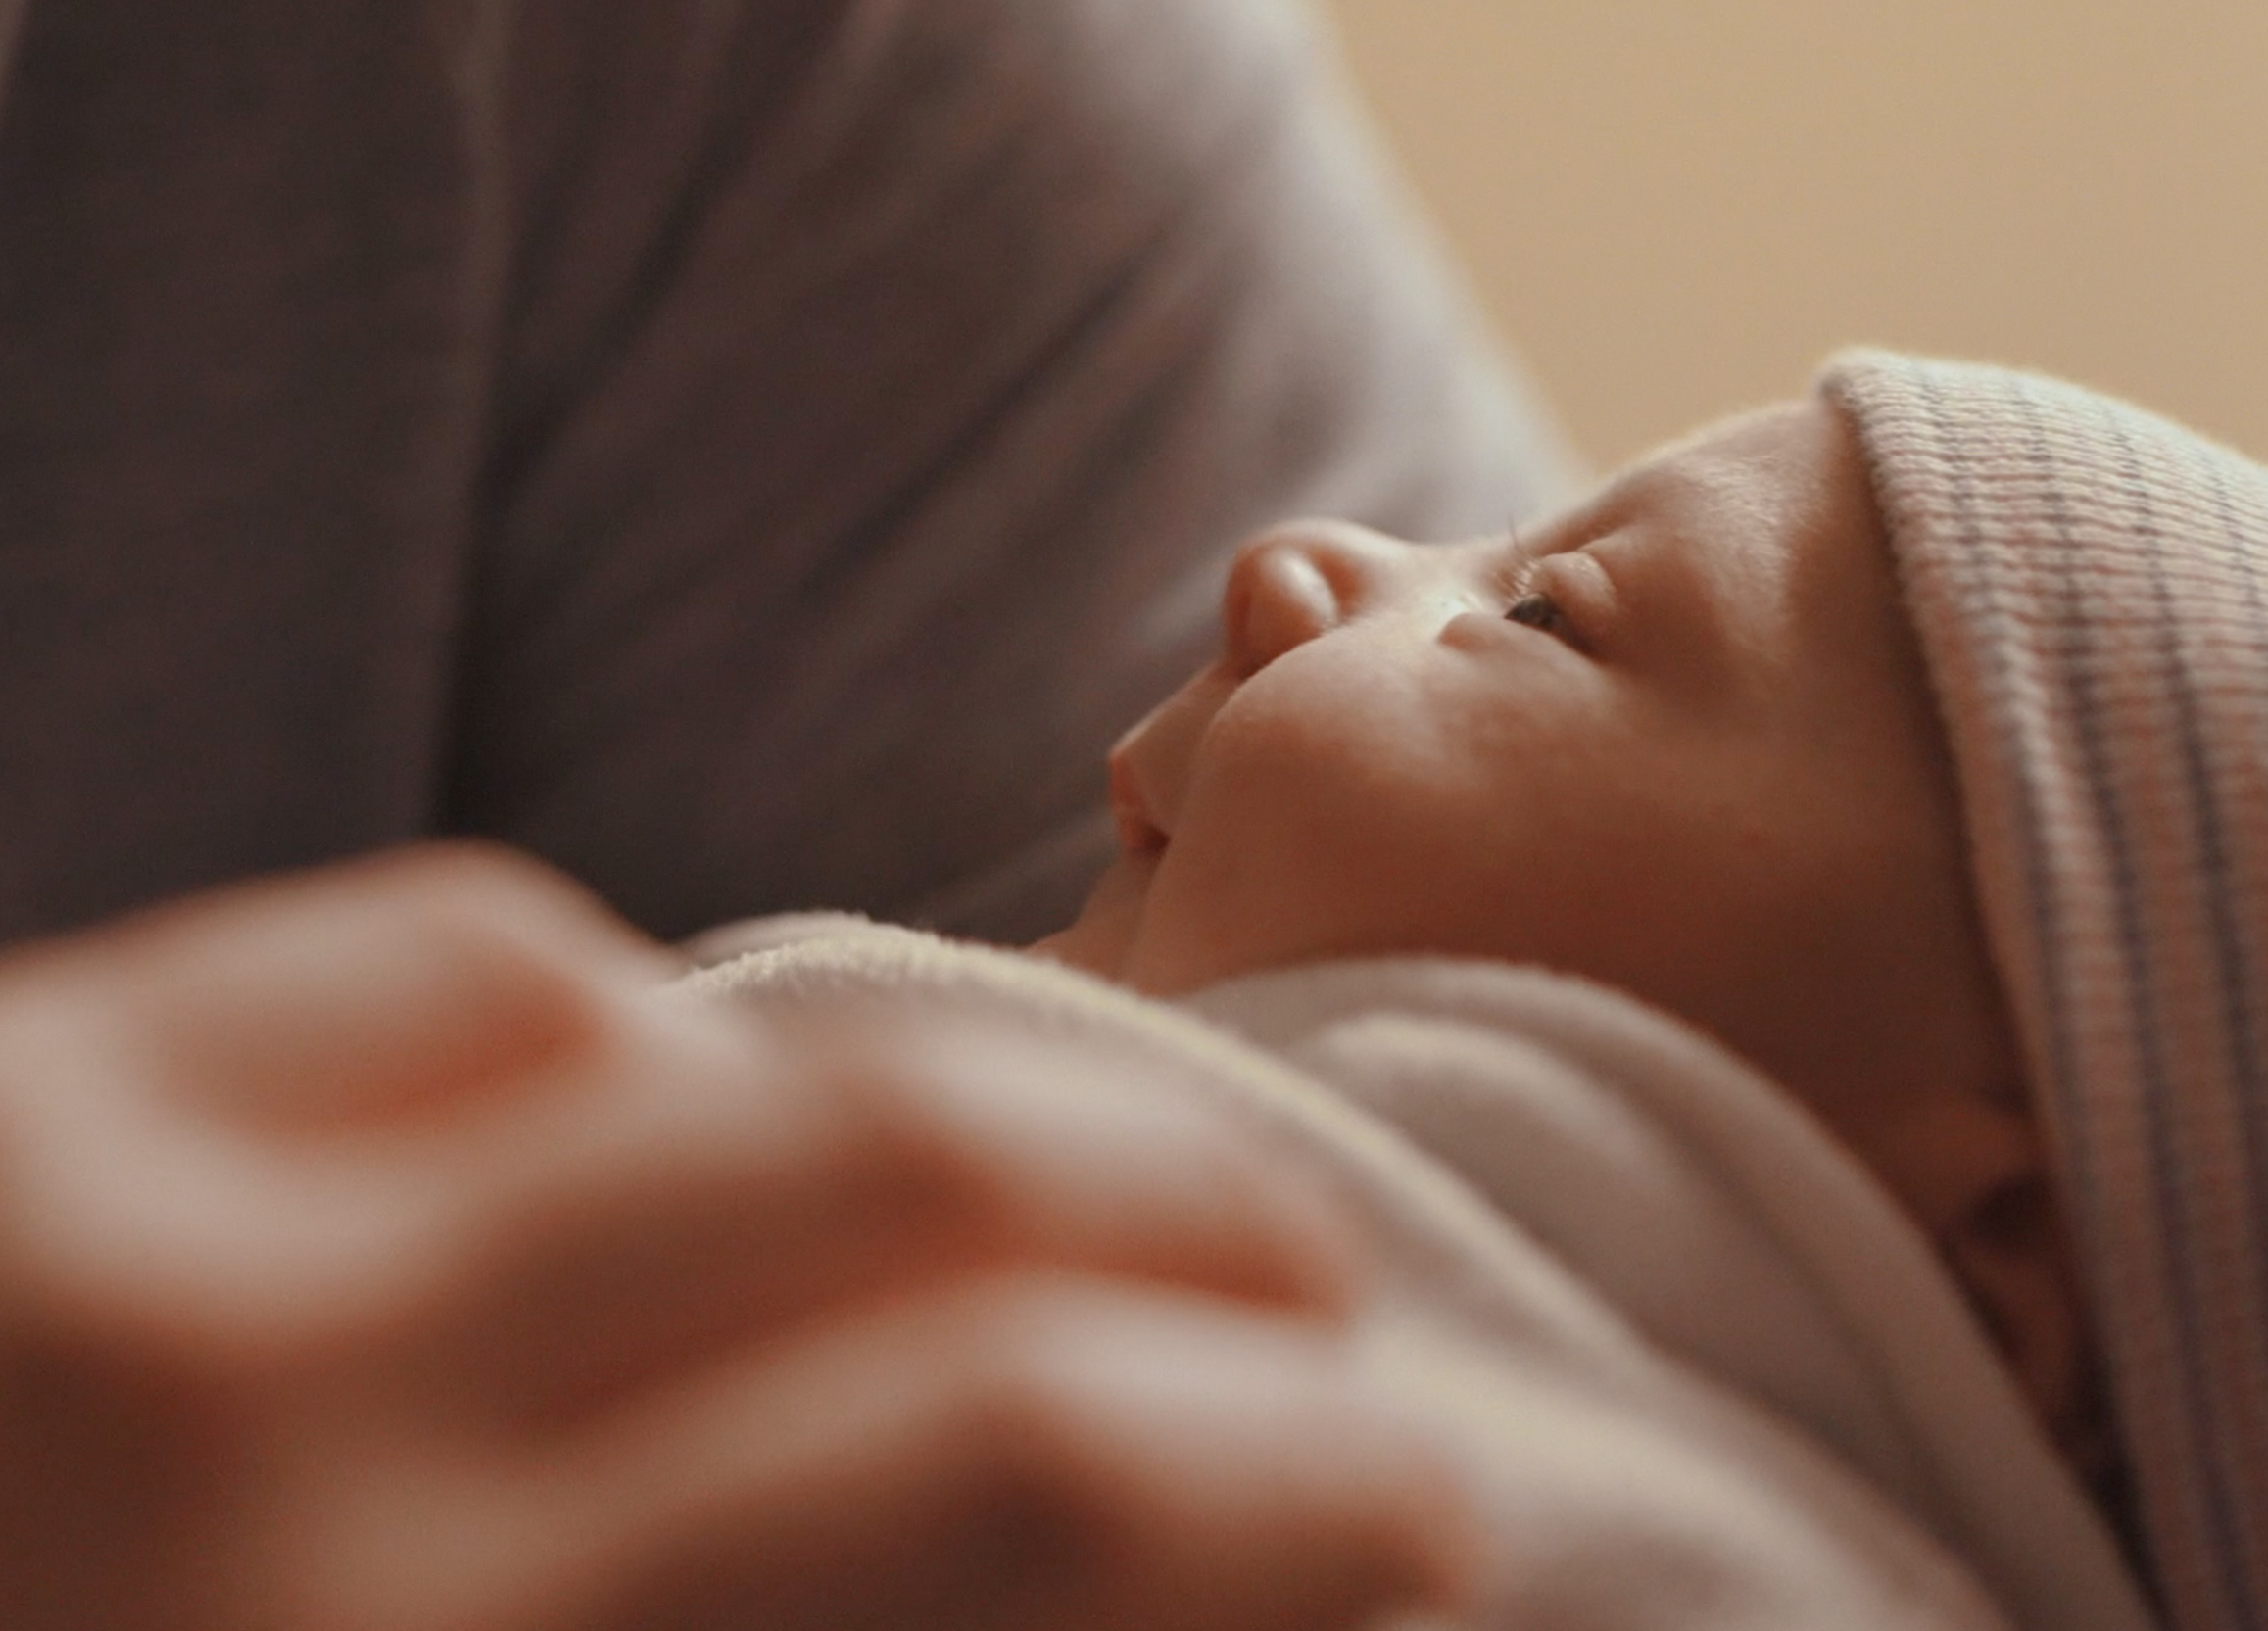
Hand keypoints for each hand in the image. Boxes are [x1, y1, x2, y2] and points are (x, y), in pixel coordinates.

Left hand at [0, 846, 1473, 1630]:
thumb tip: (1123, 1597)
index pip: (1018, 1511)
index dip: (1286, 1490)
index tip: (1414, 1491)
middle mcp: (298, 1517)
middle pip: (932, 1231)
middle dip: (1214, 1243)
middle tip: (1326, 1295)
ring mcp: (130, 1274)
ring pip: (737, 1067)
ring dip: (1000, 1124)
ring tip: (1097, 1188)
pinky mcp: (5, 1100)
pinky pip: (477, 967)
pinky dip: (671, 1033)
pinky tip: (718, 1118)